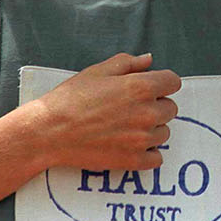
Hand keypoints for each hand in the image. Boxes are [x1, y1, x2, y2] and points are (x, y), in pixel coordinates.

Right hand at [27, 52, 181, 171]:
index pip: (174, 82)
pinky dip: (147, 153)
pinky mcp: (133, 160)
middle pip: (170, 108)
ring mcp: (142, 139)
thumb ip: (128, 63)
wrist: (47, 132)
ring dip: (152, 130)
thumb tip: (149, 60)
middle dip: (156, 106)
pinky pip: (156, 158)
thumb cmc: (70, 99)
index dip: (162, 83)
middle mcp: (147, 113)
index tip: (148, 88)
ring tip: (126, 127)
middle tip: (130, 109)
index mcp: (142, 87)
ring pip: (164, 133)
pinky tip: (129, 145)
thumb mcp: (98, 71)